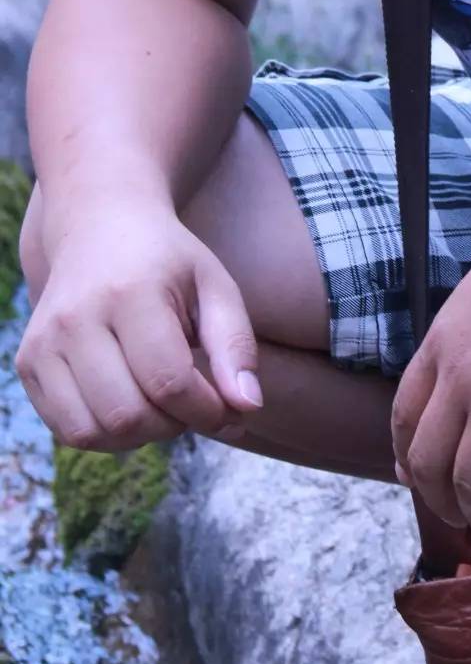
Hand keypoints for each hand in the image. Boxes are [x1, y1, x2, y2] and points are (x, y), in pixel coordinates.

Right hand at [15, 206, 262, 451]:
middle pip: (128, 414)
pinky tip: (131, 404)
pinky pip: (67, 430)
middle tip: (195, 405)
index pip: (169, 381)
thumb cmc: (168, 262)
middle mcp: (76, 319)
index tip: (229, 411)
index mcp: (129, 293)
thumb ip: (235, 345)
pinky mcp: (28, 364)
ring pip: (93, 432)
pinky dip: (106, 434)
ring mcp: (43, 343)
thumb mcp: (215, 286)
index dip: (207, 411)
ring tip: (163, 406)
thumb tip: (248, 408)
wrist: (99, 227)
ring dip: (140, 436)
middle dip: (175, 425)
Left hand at [390, 215, 470, 554]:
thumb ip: (463, 334)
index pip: (404, 416)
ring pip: (470, 483)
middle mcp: (459, 382)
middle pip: (429, 460)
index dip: (406, 455)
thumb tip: (465, 362)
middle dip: (437, 499)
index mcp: (440, 346)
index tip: (415, 476)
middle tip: (456, 517)